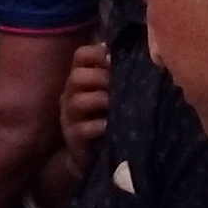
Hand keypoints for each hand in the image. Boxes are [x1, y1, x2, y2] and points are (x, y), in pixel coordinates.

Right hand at [58, 40, 111, 167]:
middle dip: (101, 78)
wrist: (92, 154)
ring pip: (78, 101)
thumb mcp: (109, 93)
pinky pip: (83, 129)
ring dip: (100, 100)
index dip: (98, 53)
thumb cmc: (104, 118)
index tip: (116, 59)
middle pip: (77, 76)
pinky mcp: (74, 137)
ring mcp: (69, 117)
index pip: (82, 55)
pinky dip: (100, 125)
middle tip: (119, 85)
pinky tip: (111, 126)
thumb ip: (116, 75)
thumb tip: (138, 53)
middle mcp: (70, 94)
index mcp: (80, 79)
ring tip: (115, 105)